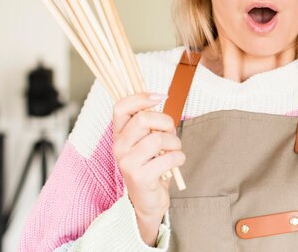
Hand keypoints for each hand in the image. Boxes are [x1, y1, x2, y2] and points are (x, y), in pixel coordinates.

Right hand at [112, 93, 184, 244]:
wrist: (147, 201)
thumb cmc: (151, 165)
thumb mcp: (148, 140)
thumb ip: (151, 122)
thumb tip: (160, 97)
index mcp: (119, 134)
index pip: (121, 106)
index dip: (141, 97)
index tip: (161, 96)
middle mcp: (119, 147)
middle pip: (143, 119)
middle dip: (166, 122)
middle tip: (171, 132)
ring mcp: (127, 163)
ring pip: (158, 138)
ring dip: (175, 143)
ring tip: (174, 151)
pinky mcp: (139, 177)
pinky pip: (168, 158)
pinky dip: (179, 158)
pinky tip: (176, 163)